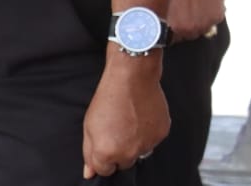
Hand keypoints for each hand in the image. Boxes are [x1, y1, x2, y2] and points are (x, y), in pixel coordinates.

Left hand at [82, 57, 167, 178]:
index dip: (104, 155)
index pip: (105, 170)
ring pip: (140, 151)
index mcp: (106, 153)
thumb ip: (89, 153)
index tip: (107, 142)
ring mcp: (146, 144)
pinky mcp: (161, 133)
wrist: (132, 77)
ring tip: (132, 120)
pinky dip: (149, 131)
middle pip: (124, 163)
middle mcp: (127, 153)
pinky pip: (154, 139)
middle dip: (121, 151)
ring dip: (136, 142)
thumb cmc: (109, 98)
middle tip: (119, 128)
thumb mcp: (90, 126)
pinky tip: (143, 116)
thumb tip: (90, 172)